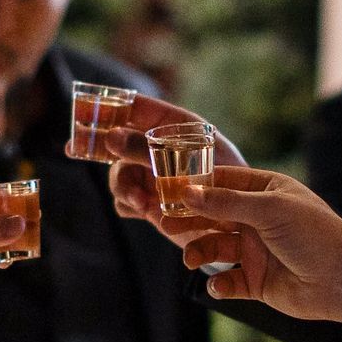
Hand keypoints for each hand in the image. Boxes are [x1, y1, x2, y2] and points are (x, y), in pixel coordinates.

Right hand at [82, 93, 245, 235]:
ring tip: (138, 201)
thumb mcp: (203, 161)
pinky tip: (140, 209)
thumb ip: (152, 150)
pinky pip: (129, 203)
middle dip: (97, 143)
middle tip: (75, 147)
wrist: (267, 237)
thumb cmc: (244, 187)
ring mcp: (159, 180)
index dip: (111, 105)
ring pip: (120, 175)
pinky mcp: (158, 209)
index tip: (85, 107)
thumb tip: (111, 136)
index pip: (139, 108)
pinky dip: (128, 205)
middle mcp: (165, 151)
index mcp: (181, 127)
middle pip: (119, 141)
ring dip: (121, 185)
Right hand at [171, 167, 341, 341]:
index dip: (195, 186)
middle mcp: (259, 219)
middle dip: (189, 220)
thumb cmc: (314, 234)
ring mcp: (257, 251)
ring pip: (216, 248)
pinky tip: (220, 285)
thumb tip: (187, 192)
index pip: (222, 182)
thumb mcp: (268, 209)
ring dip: (200, 252)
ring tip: (190, 258)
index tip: (167, 190)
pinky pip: (229, 281)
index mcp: (266, 192)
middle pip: (213, 216)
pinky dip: (220, 284)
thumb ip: (225, 202)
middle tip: (164, 223)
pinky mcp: (258, 282)